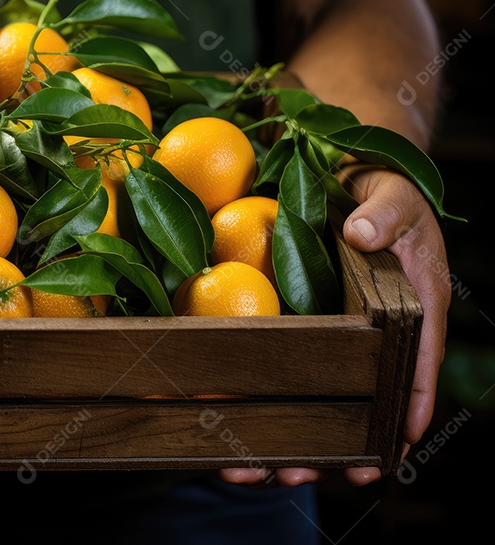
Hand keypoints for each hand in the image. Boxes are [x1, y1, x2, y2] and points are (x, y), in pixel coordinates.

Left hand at [219, 166, 449, 486]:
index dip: (402, 414)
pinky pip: (290, 371)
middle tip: (296, 476)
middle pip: (362, 403)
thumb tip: (364, 231)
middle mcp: (380, 333)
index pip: (414, 369)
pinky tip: (236, 429)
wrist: (352, 175)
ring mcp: (344, 335)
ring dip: (292, 438)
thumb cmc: (382, 191)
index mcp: (415, 309)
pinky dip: (270, 402)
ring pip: (322, 398)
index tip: (382, 458)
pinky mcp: (311, 328)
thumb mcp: (391, 197)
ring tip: (254, 474)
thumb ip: (384, 213)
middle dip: (332, 447)